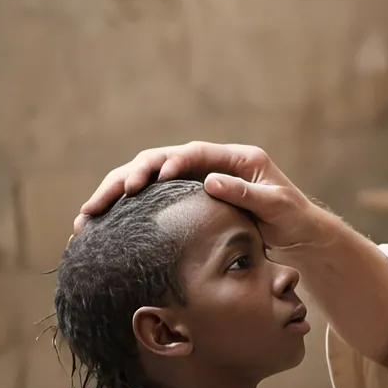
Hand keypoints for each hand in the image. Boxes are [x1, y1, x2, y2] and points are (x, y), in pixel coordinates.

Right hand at [74, 142, 323, 250]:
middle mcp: (212, 164)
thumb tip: (210, 181)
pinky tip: (100, 223)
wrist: (299, 233)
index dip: (172, 162)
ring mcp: (197, 181)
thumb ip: (246, 194)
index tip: (155, 177)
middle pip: (161, 160)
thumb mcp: (276, 206)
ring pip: (148, 179)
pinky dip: (125, 209)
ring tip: (89, 212)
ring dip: (117, 192)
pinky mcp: (187, 200)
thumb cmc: (292, 217)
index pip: (196, 153)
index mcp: (236, 158)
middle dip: (131, 175)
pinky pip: (151, 199)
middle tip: (111, 196)